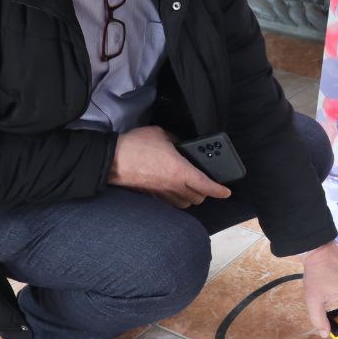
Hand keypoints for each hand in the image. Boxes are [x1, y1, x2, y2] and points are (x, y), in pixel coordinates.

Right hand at [109, 125, 231, 207]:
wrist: (111, 160)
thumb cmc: (135, 145)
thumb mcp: (161, 134)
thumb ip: (176, 139)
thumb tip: (182, 144)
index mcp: (180, 170)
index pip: (206, 185)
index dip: (219, 190)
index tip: (226, 192)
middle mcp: (173, 186)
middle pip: (198, 198)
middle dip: (206, 193)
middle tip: (207, 184)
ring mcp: (162, 193)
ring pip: (184, 204)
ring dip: (191, 198)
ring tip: (192, 188)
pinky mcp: (151, 196)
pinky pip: (170, 203)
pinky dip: (177, 199)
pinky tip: (174, 190)